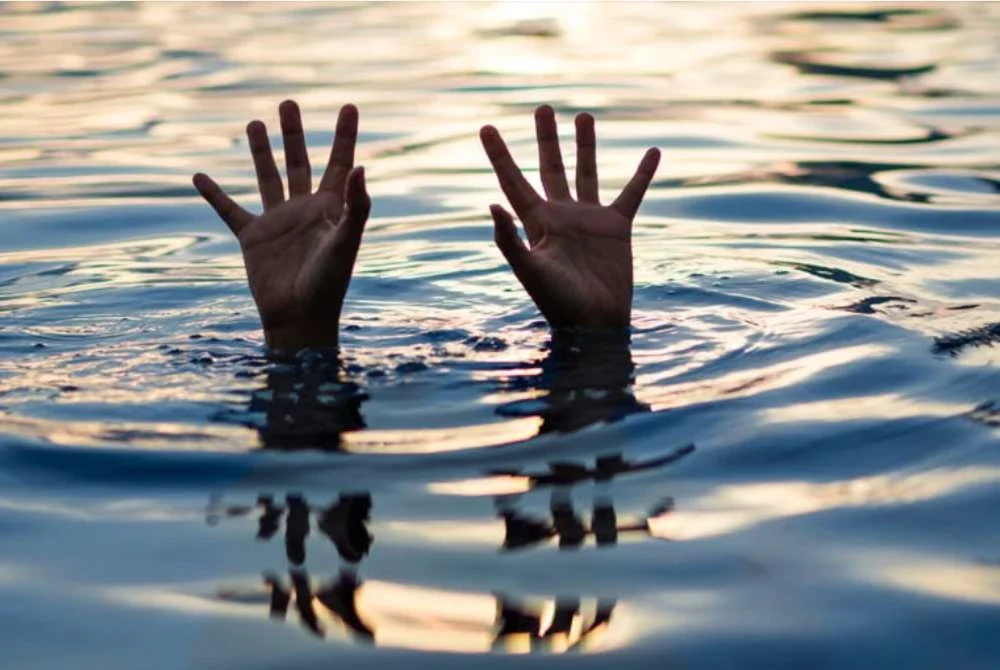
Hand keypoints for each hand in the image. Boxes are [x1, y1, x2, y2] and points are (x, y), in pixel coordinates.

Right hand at [193, 100, 369, 351]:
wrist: (299, 317)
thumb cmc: (329, 284)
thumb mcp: (345, 242)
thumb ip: (356, 206)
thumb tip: (361, 166)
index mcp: (331, 208)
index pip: (340, 163)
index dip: (345, 135)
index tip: (349, 106)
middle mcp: (304, 210)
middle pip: (299, 162)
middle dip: (294, 134)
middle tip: (287, 103)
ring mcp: (277, 222)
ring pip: (267, 177)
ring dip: (260, 151)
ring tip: (255, 122)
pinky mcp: (253, 237)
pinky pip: (230, 210)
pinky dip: (214, 194)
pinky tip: (198, 176)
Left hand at [480, 106, 659, 329]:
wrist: (595, 322)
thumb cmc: (558, 302)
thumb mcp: (530, 271)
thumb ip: (509, 240)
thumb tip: (492, 203)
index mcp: (536, 223)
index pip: (513, 181)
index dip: (499, 155)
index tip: (486, 127)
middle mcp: (561, 215)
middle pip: (550, 168)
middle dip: (545, 139)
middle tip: (542, 108)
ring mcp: (590, 219)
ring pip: (586, 172)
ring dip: (585, 145)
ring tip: (584, 116)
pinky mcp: (618, 227)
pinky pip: (632, 193)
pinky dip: (643, 173)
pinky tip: (653, 151)